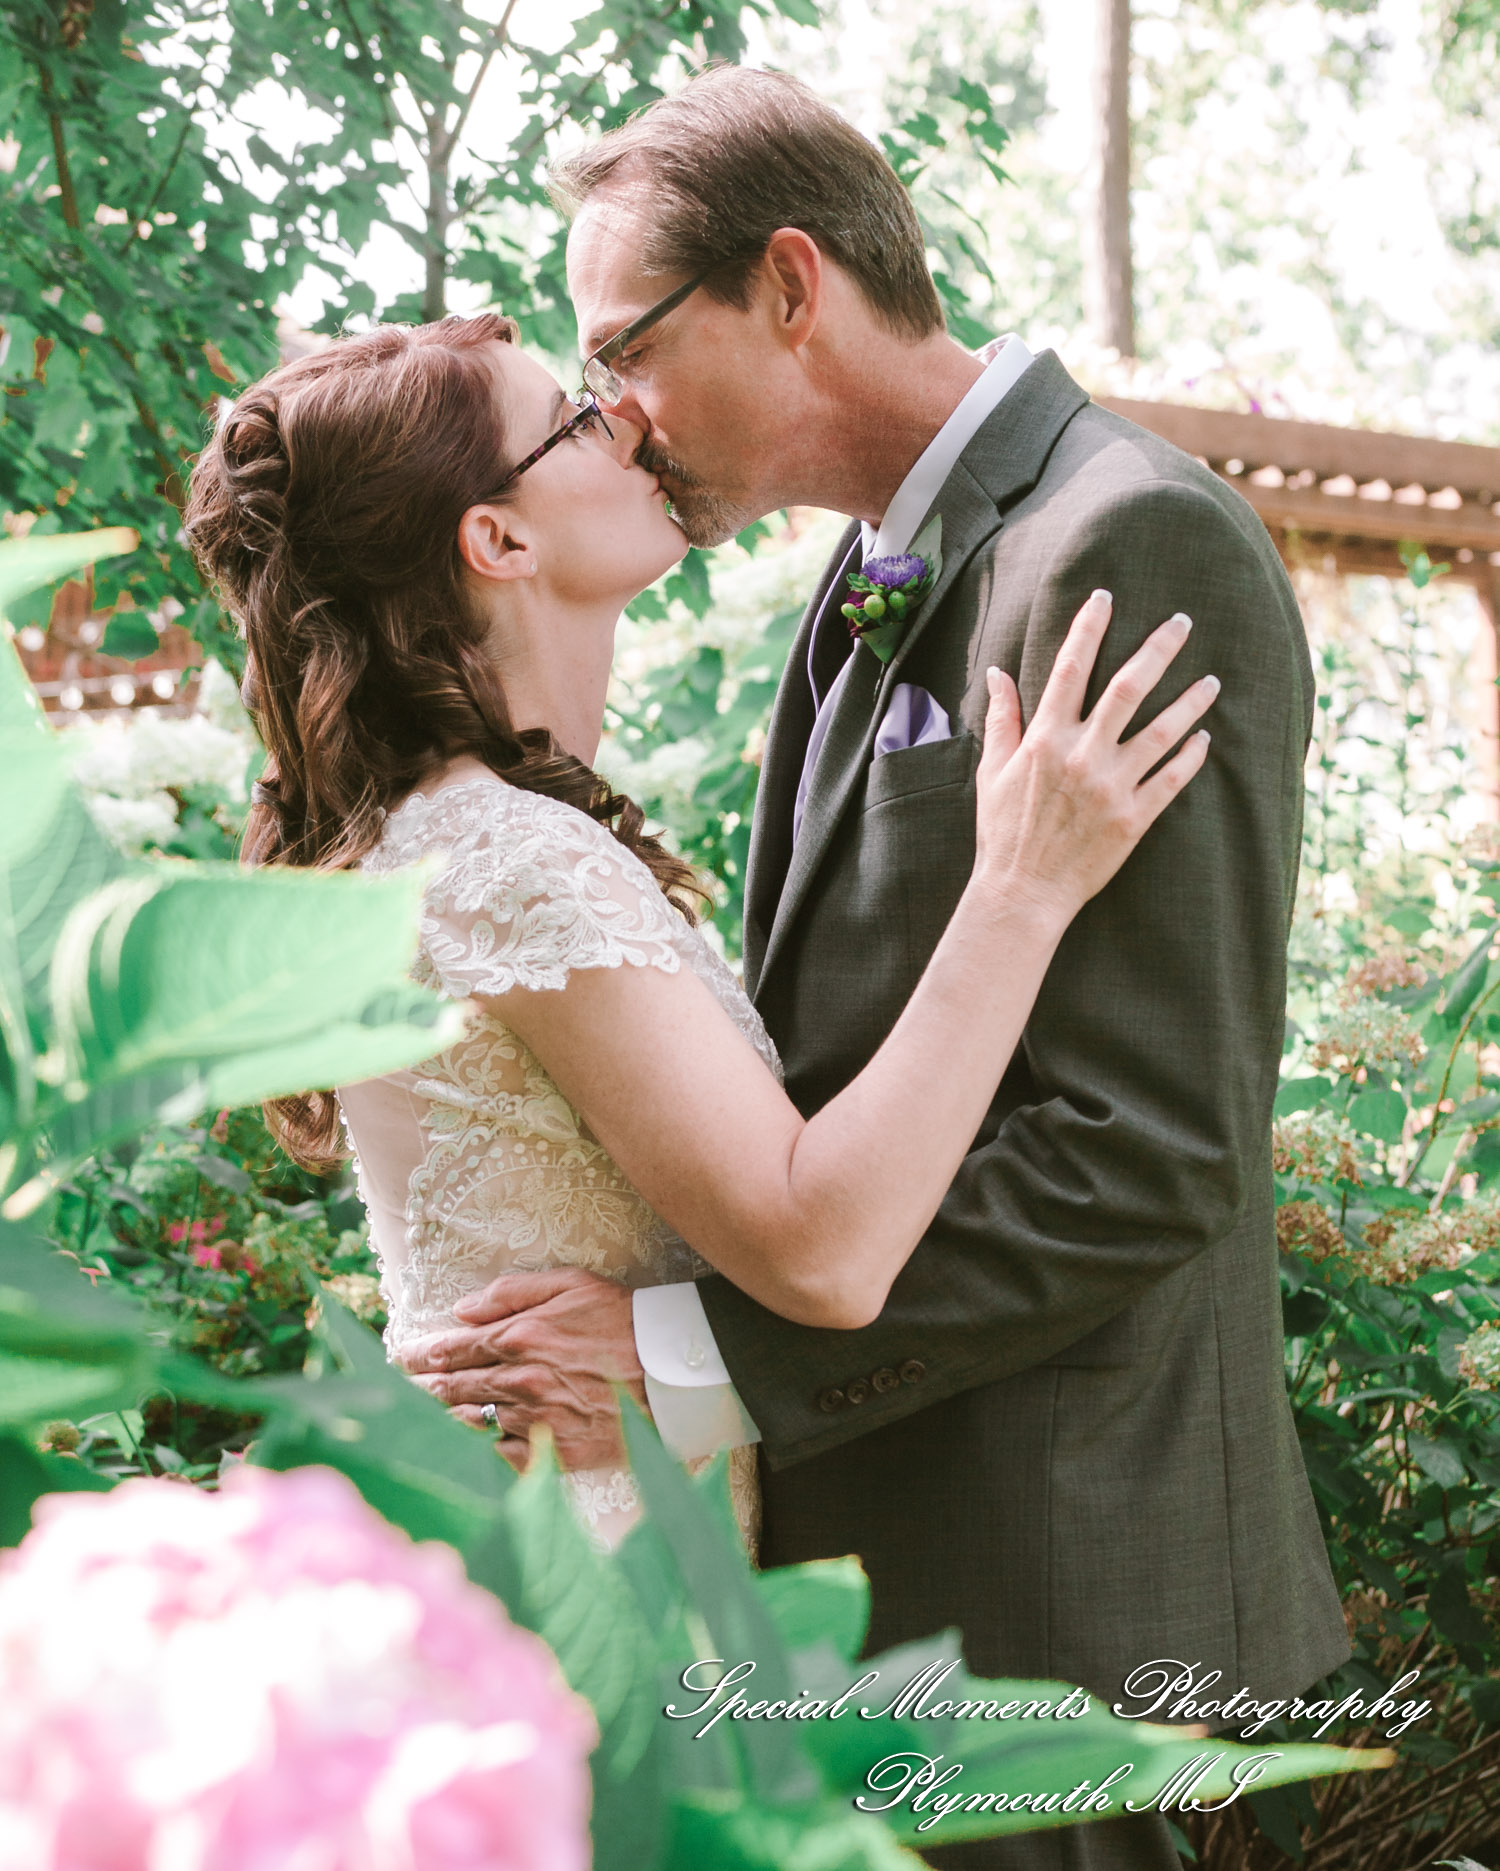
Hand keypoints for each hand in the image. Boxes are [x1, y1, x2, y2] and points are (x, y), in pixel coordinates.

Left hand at [394, 1268, 645, 1472]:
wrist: (672, 1369)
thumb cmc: (623, 1319)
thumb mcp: (570, 1284)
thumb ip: (511, 1293)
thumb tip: (462, 1309)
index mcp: (519, 1336)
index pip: (454, 1348)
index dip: (422, 1355)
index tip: (402, 1358)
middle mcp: (520, 1380)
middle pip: (454, 1389)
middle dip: (422, 1389)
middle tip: (398, 1392)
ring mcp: (536, 1419)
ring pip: (473, 1424)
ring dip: (443, 1422)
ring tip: (421, 1421)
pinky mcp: (556, 1452)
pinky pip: (504, 1458)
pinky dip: (482, 1453)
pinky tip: (467, 1449)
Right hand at [972, 590, 1216, 920]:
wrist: (1022, 892)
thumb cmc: (1002, 831)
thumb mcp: (992, 770)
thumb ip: (1002, 718)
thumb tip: (996, 673)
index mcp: (1044, 739)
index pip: (1069, 669)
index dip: (1088, 628)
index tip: (1106, 597)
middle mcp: (1081, 756)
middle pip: (1127, 688)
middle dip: (1158, 649)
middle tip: (1182, 622)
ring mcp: (1111, 787)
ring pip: (1162, 731)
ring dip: (1191, 701)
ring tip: (1212, 679)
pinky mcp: (1133, 818)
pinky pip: (1172, 780)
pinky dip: (1192, 757)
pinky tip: (1205, 737)